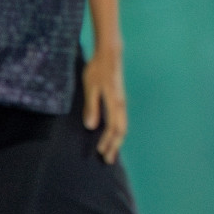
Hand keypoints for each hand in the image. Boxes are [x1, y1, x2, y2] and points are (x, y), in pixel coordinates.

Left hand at [83, 45, 128, 162]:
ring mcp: (121, 101)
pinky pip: (121, 119)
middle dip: (115, 145)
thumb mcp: (91, 86)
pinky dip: (117, 130)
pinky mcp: (119, 98)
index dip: (108, 142)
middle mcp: (121, 104)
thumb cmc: (98, 68)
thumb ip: (92, 106)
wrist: (110, 53)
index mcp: (115, 102)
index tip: (101, 153)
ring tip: (111, 150)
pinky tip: (111, 133)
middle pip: (122, 129)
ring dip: (117, 139)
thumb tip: (91, 126)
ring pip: (123, 125)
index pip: (114, 128)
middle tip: (108, 160)